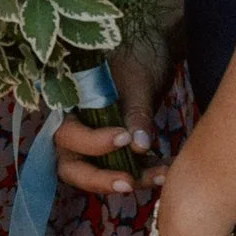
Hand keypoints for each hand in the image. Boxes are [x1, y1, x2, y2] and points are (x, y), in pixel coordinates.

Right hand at [52, 28, 173, 202]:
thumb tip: (138, 146)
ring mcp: (95, 144)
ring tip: (162, 176)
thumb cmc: (137, 58)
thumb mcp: (138, 82)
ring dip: (131, 179)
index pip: (68, 135)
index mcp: (68, 107)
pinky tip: (168, 170)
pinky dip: (145, 173)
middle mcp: (75, 130)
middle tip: (128, 182)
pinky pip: (125, 170)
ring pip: (100, 174)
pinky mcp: (117, 151)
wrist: (153, 53)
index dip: (92, 142)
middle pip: (73, 167)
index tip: (124, 138)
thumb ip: (135, 113)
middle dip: (99, 179)